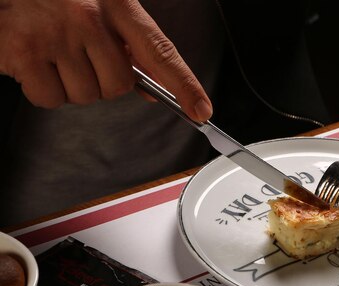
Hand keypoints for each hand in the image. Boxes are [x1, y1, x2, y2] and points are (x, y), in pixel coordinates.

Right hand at [0, 0, 211, 121]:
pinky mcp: (24, 52)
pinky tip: (36, 63)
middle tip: (79, 57)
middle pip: (119, 86)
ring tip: (54, 54)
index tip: (200, 109)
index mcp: (116, 3)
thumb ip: (129, 45)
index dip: (185, 85)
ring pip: (86, 96)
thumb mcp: (100, 8)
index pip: (160, 51)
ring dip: (72, 86)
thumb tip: (154, 91)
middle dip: (103, 82)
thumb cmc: (55, 0)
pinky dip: (44, 90)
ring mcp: (55, 34)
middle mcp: (88, 16)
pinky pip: (51, 99)